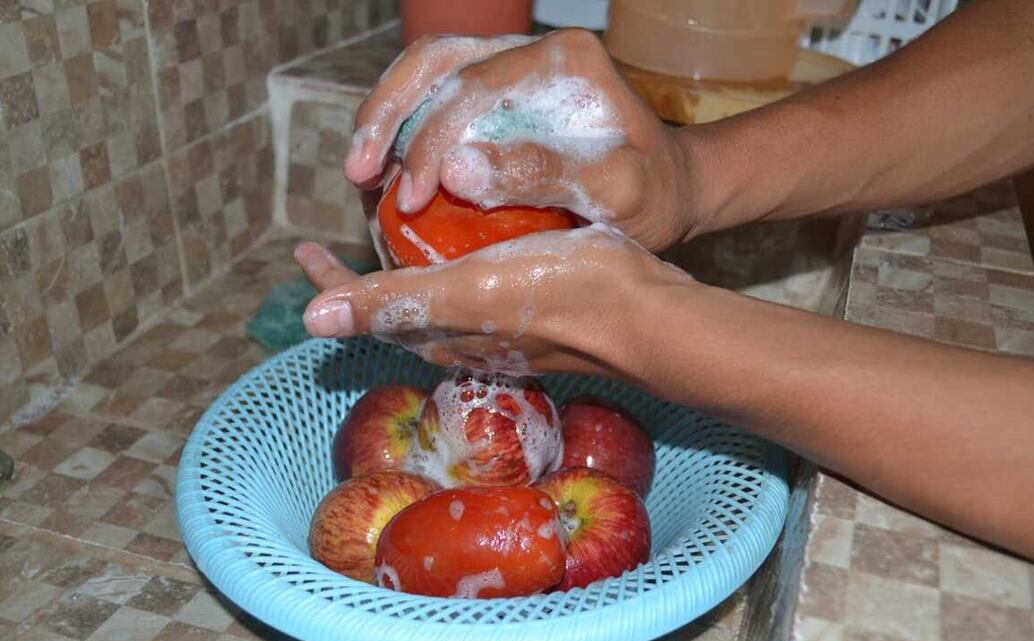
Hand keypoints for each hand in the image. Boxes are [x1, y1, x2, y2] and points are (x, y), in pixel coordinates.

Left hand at [294, 228, 693, 375]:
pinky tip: (469, 242)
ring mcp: (496, 332)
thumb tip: (313, 317)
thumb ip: (394, 301)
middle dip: (364, 273)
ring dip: (406, 271)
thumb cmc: (561, 296)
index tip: (302, 248)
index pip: (365, 308)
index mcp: (436, 331)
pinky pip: (472, 292)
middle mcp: (460, 338)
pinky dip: (451, 267)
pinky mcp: (530, 318)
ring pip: (433, 301)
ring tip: (399, 232)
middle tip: (346, 233)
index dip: (330, 281)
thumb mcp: (468, 291)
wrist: (645, 320)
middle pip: (394, 306)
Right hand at [344, 29, 700, 251]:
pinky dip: (404, 127)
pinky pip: (438, 94)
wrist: (675, 189)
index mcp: (565, 61)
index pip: (473, 88)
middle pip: (436, 61)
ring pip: (428, 70)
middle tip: (357, 173)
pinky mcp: (504, 91)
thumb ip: (545, 176)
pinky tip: (388, 168)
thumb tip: (457, 171)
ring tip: (360, 171)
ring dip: (386, 116)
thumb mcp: (617, 194)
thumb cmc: (654, 197)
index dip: (428, 142)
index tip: (408, 197)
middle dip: (386, 115)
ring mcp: (516, 66)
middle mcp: (535, 50)